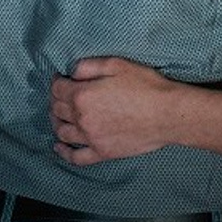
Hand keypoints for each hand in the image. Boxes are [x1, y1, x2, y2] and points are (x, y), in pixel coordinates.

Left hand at [50, 57, 177, 164]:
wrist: (166, 114)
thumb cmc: (145, 85)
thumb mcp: (117, 64)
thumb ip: (90, 66)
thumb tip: (73, 71)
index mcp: (83, 95)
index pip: (58, 89)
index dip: (56, 80)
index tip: (60, 77)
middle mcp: (82, 119)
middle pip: (58, 110)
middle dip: (55, 99)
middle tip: (60, 93)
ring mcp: (91, 139)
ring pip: (63, 132)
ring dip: (56, 122)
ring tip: (59, 115)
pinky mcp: (102, 153)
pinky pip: (76, 157)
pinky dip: (64, 152)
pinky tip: (60, 147)